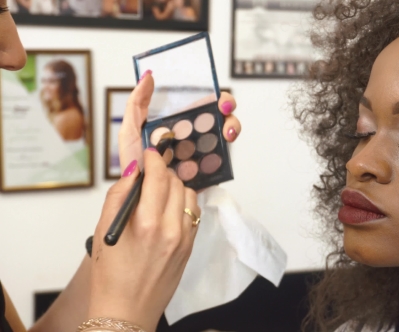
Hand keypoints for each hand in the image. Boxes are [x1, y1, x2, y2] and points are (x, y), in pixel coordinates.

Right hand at [88, 148, 199, 330]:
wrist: (127, 310)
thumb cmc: (110, 274)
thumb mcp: (104, 231)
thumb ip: (118, 196)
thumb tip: (133, 170)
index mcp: (146, 224)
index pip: (158, 178)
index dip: (154, 160)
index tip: (150, 154)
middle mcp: (171, 229)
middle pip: (176, 183)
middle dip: (163, 172)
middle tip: (150, 174)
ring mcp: (184, 239)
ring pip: (189, 196)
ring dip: (176, 188)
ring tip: (159, 193)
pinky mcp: (190, 247)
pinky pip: (194, 214)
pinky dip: (183, 205)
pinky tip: (168, 210)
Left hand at [118, 71, 240, 171]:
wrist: (142, 201)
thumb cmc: (135, 166)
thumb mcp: (130, 132)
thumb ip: (136, 104)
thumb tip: (148, 76)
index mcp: (179, 121)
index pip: (204, 102)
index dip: (215, 97)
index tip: (218, 100)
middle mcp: (194, 134)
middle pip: (220, 115)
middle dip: (227, 109)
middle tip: (224, 112)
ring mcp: (203, 152)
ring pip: (226, 134)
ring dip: (231, 127)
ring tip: (227, 134)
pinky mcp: (208, 171)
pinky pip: (223, 160)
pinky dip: (226, 155)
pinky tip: (221, 153)